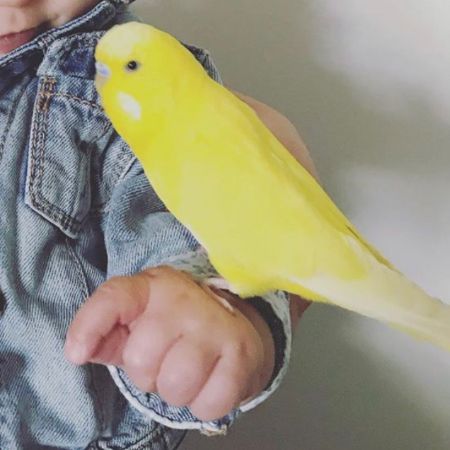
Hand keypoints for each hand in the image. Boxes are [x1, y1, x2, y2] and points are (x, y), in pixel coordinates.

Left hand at [64, 266, 274, 420]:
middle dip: (148, 374)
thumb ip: (107, 334)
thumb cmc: (178, 326)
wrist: (237, 324)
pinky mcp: (241, 353)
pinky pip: (207, 405)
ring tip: (188, 371)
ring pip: (174, 386)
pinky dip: (205, 404)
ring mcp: (215, 325)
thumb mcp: (140, 321)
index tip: (77, 354)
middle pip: (141, 360)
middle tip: (166, 360)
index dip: (90, 326)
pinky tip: (211, 380)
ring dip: (177, 392)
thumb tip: (78, 352)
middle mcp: (184, 300)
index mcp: (153, 287)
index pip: (115, 297)